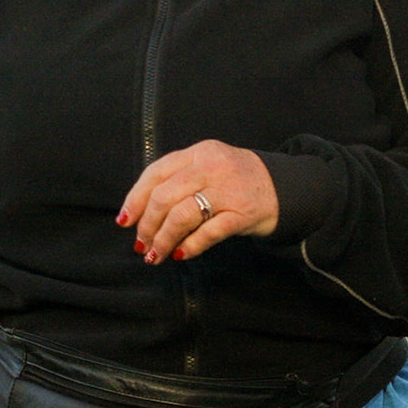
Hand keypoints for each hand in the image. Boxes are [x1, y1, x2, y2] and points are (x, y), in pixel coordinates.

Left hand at [118, 139, 278, 263]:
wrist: (283, 187)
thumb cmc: (235, 180)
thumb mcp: (208, 166)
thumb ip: (178, 179)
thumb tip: (139, 212)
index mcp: (199, 152)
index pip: (156, 172)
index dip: (135, 198)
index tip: (125, 220)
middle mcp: (211, 167)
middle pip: (164, 196)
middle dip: (147, 224)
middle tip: (141, 244)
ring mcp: (228, 190)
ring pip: (182, 215)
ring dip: (163, 239)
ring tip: (156, 254)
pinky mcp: (242, 214)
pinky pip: (208, 233)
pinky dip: (190, 246)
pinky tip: (180, 254)